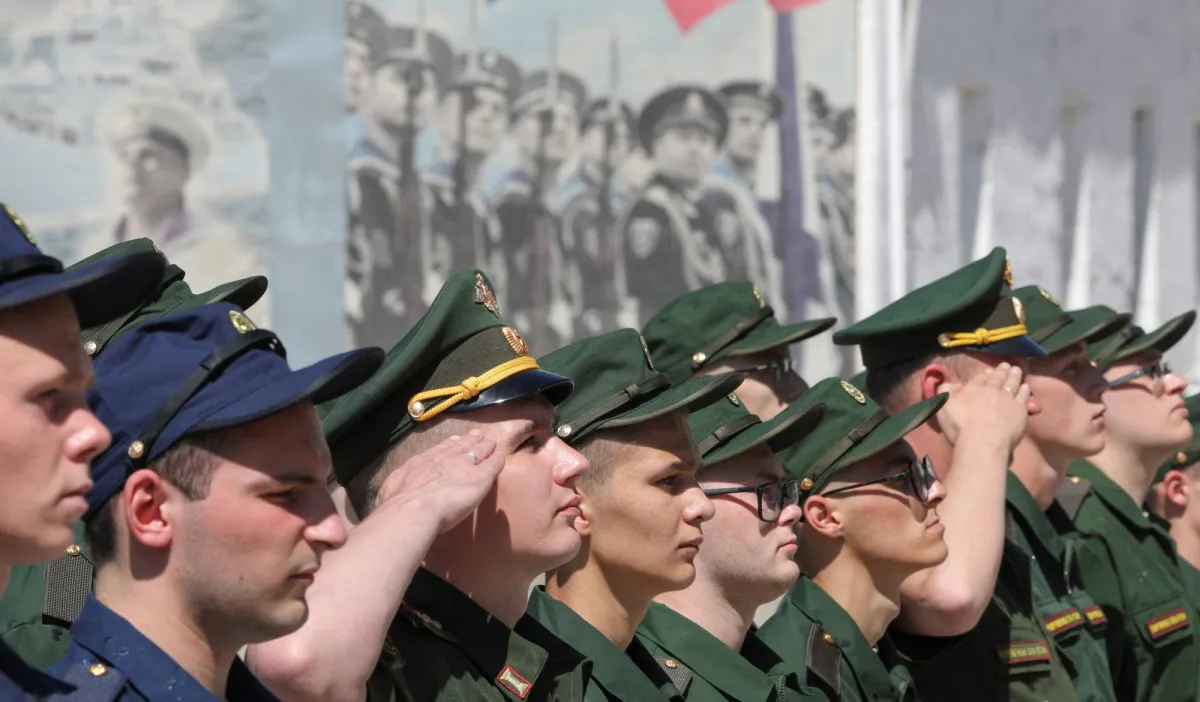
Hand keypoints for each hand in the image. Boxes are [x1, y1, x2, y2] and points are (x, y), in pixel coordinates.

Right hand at [373, 430, 503, 533]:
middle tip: (476, 434)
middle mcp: (443, 459)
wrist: (414, 508)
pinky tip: (500, 458)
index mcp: (421, 462)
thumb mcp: (389, 492)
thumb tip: (387, 499)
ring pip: (478, 450)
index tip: (453, 440)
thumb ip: (393, 491)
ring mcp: (463, 465)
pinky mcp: (480, 476)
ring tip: (490, 441)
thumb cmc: (396, 505)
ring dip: (484, 445)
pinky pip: (492, 464)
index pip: (438, 450)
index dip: (448, 444)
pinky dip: (496, 460)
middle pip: (460, 445)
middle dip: (468, 439)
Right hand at [936, 363, 1030, 450]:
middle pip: (998, 377)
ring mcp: (1008, 398)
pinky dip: (1025, 390)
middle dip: (1001, 370)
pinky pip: (1024, 396)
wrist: (982, 442)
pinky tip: (1026, 386)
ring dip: (1014, 375)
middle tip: (1006, 365)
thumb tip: (950, 383)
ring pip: (1012, 383)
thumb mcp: (943, 407)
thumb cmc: (959, 427)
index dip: (984, 374)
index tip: (988, 370)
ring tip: (1017, 370)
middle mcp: (992, 389)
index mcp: (973, 388)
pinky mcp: (1020, 409)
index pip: (979, 378)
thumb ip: (945, 392)